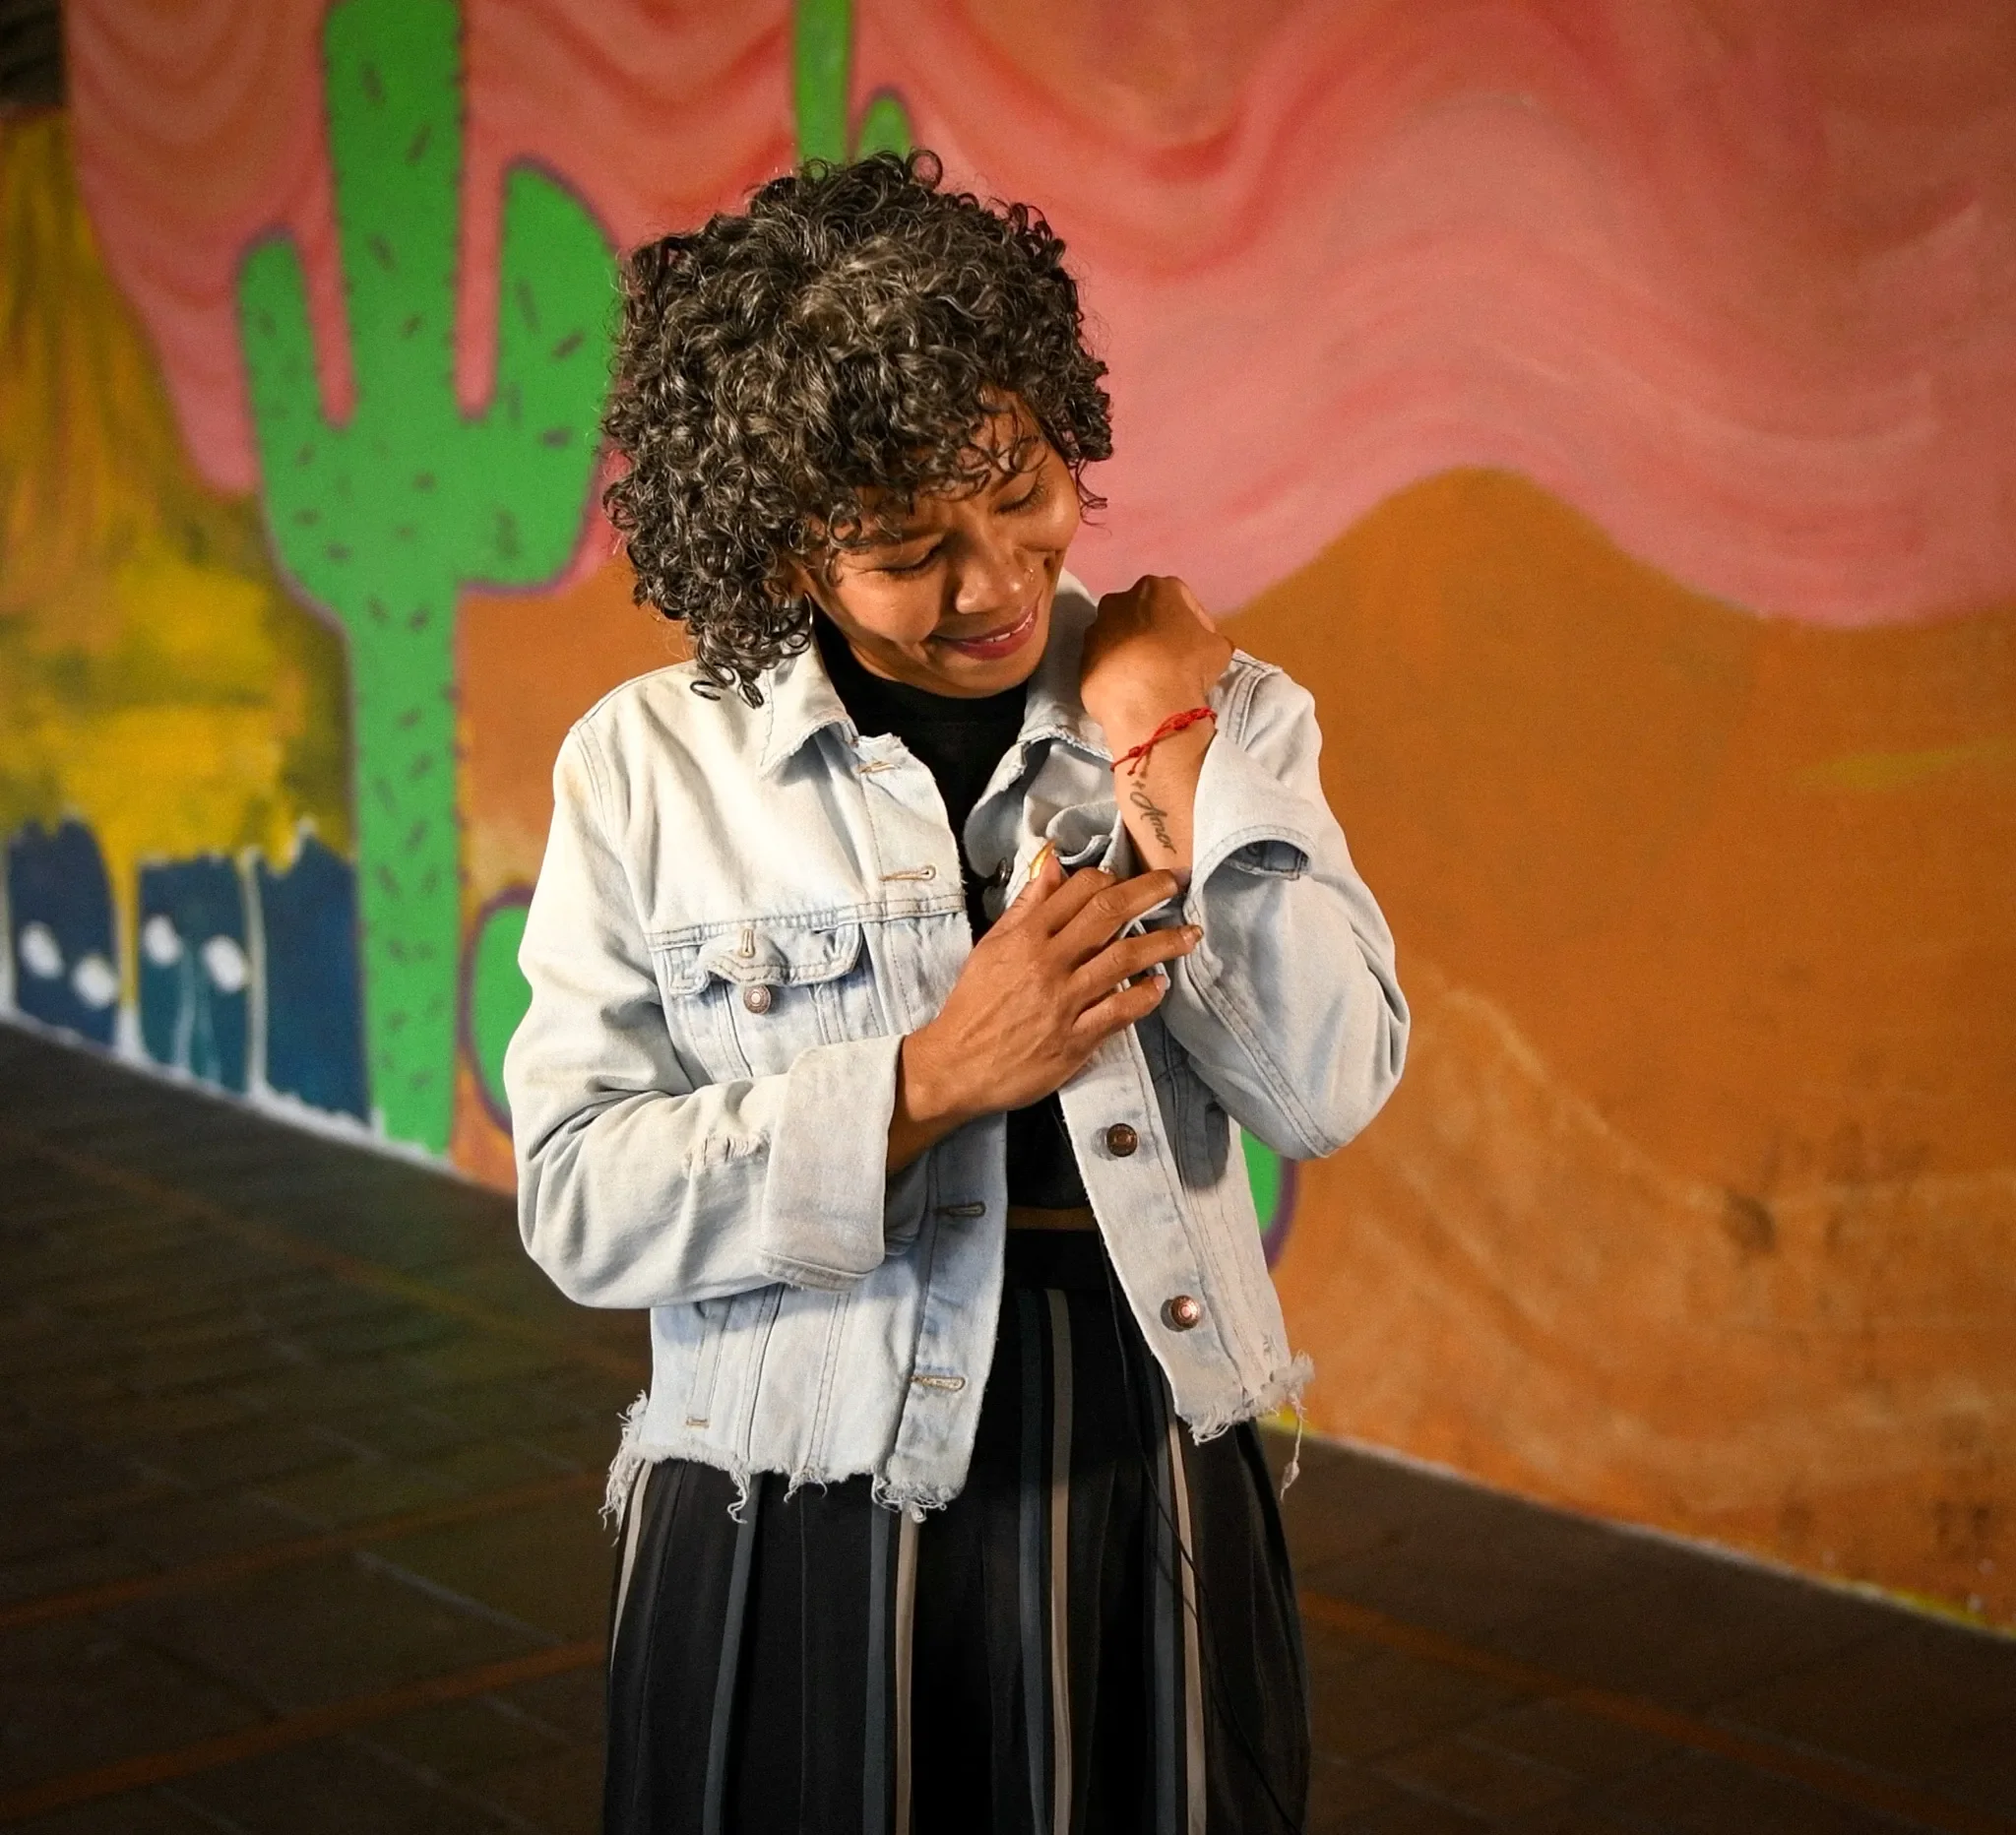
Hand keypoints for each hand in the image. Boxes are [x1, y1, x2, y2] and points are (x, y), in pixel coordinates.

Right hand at [890, 854, 1199, 1165]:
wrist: (957, 1065)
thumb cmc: (974, 1004)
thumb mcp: (991, 946)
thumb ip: (1025, 907)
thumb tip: (1053, 866)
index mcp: (1026, 937)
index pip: (1078, 891)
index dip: (1111, 878)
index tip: (1129, 878)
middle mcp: (1048, 963)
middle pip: (1109, 915)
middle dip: (1148, 893)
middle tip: (1174, 883)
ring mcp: (1065, 1001)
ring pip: (1123, 959)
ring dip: (1163, 943)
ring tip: (1189, 934)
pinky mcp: (1075, 1039)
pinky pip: (1120, 1011)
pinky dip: (1145, 995)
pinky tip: (1160, 985)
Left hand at [1079, 574, 1233, 749]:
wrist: (1145, 701)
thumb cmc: (1188, 665)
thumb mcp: (1219, 648)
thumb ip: (1211, 639)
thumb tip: (1208, 644)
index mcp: (1157, 588)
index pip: (1181, 599)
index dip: (1195, 622)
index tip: (1200, 643)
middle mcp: (1120, 600)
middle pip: (1144, 614)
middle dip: (1157, 631)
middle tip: (1172, 659)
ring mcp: (1096, 629)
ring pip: (1120, 636)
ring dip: (1133, 650)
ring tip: (1149, 677)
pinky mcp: (1082, 659)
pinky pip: (1105, 661)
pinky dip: (1117, 671)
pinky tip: (1131, 689)